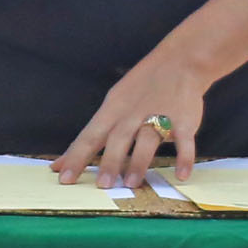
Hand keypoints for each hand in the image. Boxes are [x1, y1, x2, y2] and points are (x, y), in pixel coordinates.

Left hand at [55, 47, 209, 187]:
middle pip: (118, 138)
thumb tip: (62, 163)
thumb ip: (92, 135)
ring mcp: (160, 115)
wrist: (179, 62)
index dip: (77, 157)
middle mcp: (133, 113)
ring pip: (148, 139)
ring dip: (139, 161)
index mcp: (112, 110)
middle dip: (109, 161)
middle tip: (101, 185)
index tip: (65, 179)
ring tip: (131, 183)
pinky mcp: (184, 120)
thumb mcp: (113, 104)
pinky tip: (181, 175)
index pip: (90, 136)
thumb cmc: (140, 89)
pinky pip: (185, 140)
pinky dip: (184, 157)